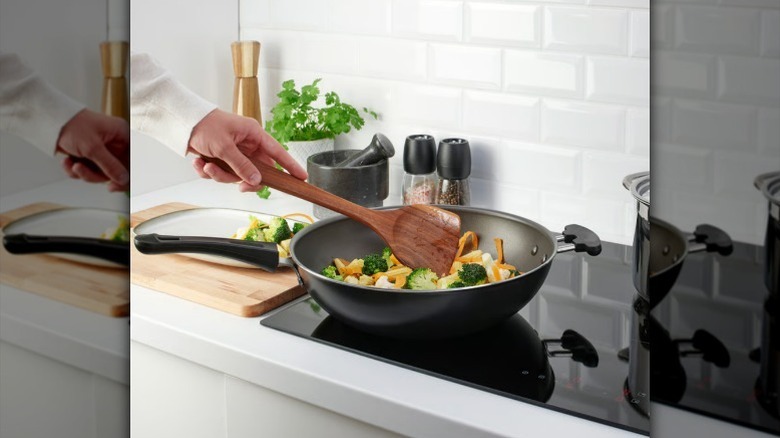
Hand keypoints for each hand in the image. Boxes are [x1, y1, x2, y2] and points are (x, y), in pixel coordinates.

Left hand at [57, 109, 129, 191]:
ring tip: (72, 164)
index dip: (127, 174)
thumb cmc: (71, 125)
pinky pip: (90, 170)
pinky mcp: (91, 155)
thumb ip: (110, 165)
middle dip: (96, 174)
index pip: (133, 159)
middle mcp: (115, 143)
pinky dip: (77, 170)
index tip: (115, 184)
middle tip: (83, 172)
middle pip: (116, 170)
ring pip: (101, 173)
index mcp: (122, 135)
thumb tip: (124, 179)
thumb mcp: (92, 147)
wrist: (49, 121)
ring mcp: (103, 150)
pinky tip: (68, 161)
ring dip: (84, 172)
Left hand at [188, 109, 306, 191]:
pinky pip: (222, 173)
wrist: (180, 122)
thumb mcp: (224, 147)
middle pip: (255, 170)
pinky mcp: (222, 158)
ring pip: (236, 175)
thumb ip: (242, 166)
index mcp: (253, 134)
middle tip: (238, 186)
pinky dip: (209, 172)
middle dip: (240, 178)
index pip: (278, 152)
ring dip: (220, 175)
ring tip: (206, 166)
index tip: (301, 177)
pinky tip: (199, 163)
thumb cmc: (204, 125)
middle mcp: (246, 144)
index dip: (290, 166)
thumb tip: (256, 181)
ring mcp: (234, 152)